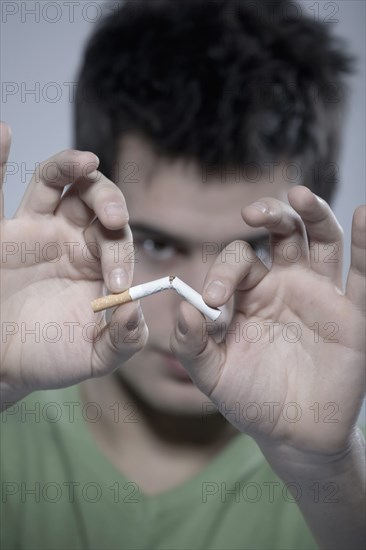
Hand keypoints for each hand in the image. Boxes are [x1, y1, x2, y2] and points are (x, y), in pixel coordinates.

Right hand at [0, 123, 147, 405]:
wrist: (6, 363)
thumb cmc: (51, 356)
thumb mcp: (94, 356)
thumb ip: (124, 339)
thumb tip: (134, 311)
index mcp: (100, 263)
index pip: (119, 241)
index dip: (122, 257)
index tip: (116, 286)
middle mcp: (72, 238)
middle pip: (97, 199)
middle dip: (109, 202)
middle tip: (114, 219)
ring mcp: (37, 228)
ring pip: (57, 182)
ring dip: (71, 167)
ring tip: (84, 161)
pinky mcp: (2, 231)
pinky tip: (4, 133)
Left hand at [171, 185, 364, 458]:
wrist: (292, 433)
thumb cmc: (250, 399)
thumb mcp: (212, 375)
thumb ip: (191, 344)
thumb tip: (180, 308)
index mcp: (250, 293)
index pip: (239, 259)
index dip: (222, 272)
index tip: (213, 301)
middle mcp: (286, 283)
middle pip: (282, 232)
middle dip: (270, 215)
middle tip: (252, 213)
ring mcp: (320, 294)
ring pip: (322, 240)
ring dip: (313, 214)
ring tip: (300, 196)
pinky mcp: (351, 314)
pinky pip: (363, 275)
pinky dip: (365, 244)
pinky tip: (363, 215)